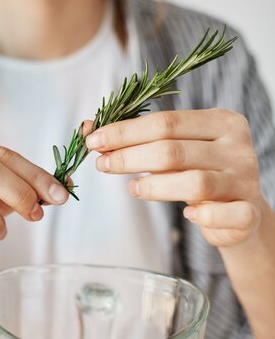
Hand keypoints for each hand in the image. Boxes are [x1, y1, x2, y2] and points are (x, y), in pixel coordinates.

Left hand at [86, 109, 262, 248]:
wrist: (239, 214)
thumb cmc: (200, 175)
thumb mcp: (176, 152)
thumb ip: (140, 140)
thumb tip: (88, 128)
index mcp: (222, 122)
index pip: (167, 122)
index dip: (126, 132)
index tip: (94, 140)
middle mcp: (237, 148)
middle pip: (174, 150)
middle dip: (130, 157)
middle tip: (102, 164)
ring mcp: (245, 181)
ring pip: (195, 183)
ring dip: (155, 187)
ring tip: (132, 189)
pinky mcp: (249, 214)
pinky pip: (226, 215)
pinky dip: (204, 216)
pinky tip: (186, 216)